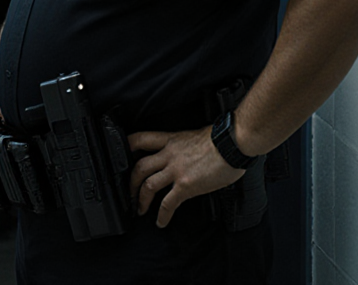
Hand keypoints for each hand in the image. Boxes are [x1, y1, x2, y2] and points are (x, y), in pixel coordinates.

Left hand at [128, 127, 244, 228]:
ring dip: (141, 200)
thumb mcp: (194, 135)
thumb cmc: (221, 139)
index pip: (140, 139)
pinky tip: (161, 221)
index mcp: (171, 140)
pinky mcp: (186, 185)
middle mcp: (169, 154)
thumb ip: (183, 145)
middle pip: (139, 167)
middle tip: (129, 193)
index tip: (123, 158)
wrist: (234, 144)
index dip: (128, 148)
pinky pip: (168, 203)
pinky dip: (162, 215)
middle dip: (130, 183)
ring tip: (140, 209)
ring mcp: (176, 170)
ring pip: (148, 186)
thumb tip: (183, 152)